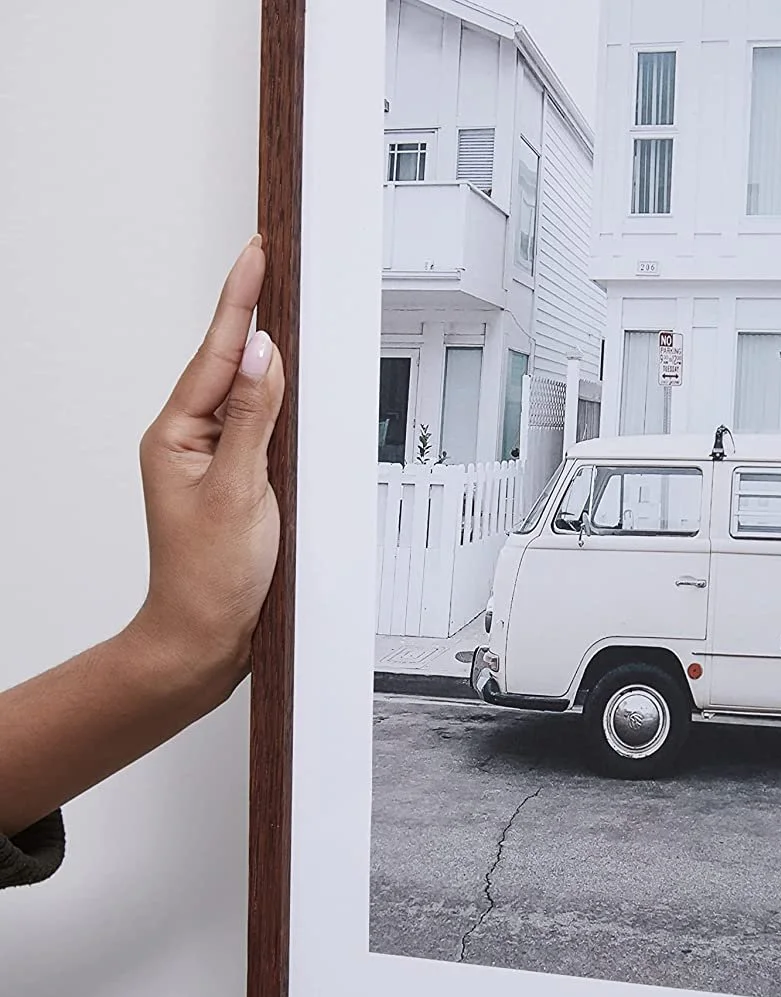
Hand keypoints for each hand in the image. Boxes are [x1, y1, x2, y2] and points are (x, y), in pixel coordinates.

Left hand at [134, 237, 283, 697]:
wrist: (204, 638)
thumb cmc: (208, 578)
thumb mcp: (239, 490)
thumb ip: (254, 418)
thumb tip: (262, 355)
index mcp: (175, 436)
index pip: (215, 354)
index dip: (240, 302)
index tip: (257, 256)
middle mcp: (187, 443)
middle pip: (225, 365)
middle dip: (249, 315)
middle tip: (271, 263)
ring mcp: (209, 464)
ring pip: (243, 396)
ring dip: (263, 358)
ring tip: (282, 310)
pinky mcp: (233, 485)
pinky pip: (255, 429)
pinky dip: (274, 405)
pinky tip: (286, 390)